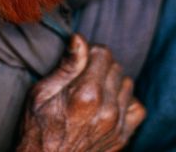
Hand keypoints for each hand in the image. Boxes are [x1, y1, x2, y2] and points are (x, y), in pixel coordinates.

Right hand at [16, 34, 145, 151]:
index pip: (103, 53)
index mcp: (86, 94)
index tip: (80, 59)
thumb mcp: (42, 92)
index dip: (90, 51)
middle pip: (116, 66)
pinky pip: (137, 107)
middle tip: (83, 75)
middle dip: (100, 64)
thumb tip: (79, 38)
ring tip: (94, 89)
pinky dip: (126, 101)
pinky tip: (110, 102)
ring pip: (127, 84)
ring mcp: (118, 125)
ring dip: (113, 81)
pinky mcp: (123, 137)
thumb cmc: (38, 128)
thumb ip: (67, 65)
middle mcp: (107, 109)